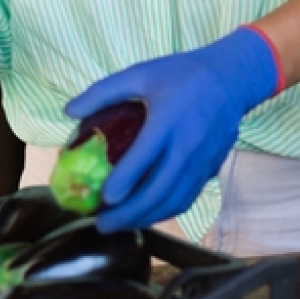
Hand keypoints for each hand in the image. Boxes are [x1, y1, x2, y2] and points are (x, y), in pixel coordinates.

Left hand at [66, 27, 280, 232]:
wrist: (232, 79)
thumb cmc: (182, 75)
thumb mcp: (141, 73)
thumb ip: (103, 92)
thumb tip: (67, 111)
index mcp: (168, 120)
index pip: (145, 156)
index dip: (125, 181)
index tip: (104, 198)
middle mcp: (188, 145)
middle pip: (160, 190)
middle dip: (130, 213)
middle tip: (102, 225)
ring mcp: (202, 161)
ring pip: (175, 200)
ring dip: (147, 217)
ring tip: (120, 225)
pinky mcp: (211, 169)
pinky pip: (188, 197)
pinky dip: (165, 211)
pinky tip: (147, 214)